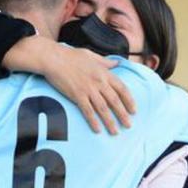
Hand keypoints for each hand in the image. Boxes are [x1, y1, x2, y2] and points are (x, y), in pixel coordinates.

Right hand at [4, 36, 135, 133]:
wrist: (53, 58)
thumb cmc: (71, 55)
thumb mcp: (91, 55)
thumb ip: (105, 62)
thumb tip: (117, 63)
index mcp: (104, 72)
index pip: (122, 88)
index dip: (129, 100)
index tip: (134, 110)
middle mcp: (99, 82)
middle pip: (114, 101)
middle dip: (123, 114)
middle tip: (129, 126)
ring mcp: (88, 89)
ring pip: (103, 108)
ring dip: (110, 121)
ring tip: (115, 132)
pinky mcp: (77, 95)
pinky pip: (87, 111)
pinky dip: (93, 121)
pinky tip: (97, 129)